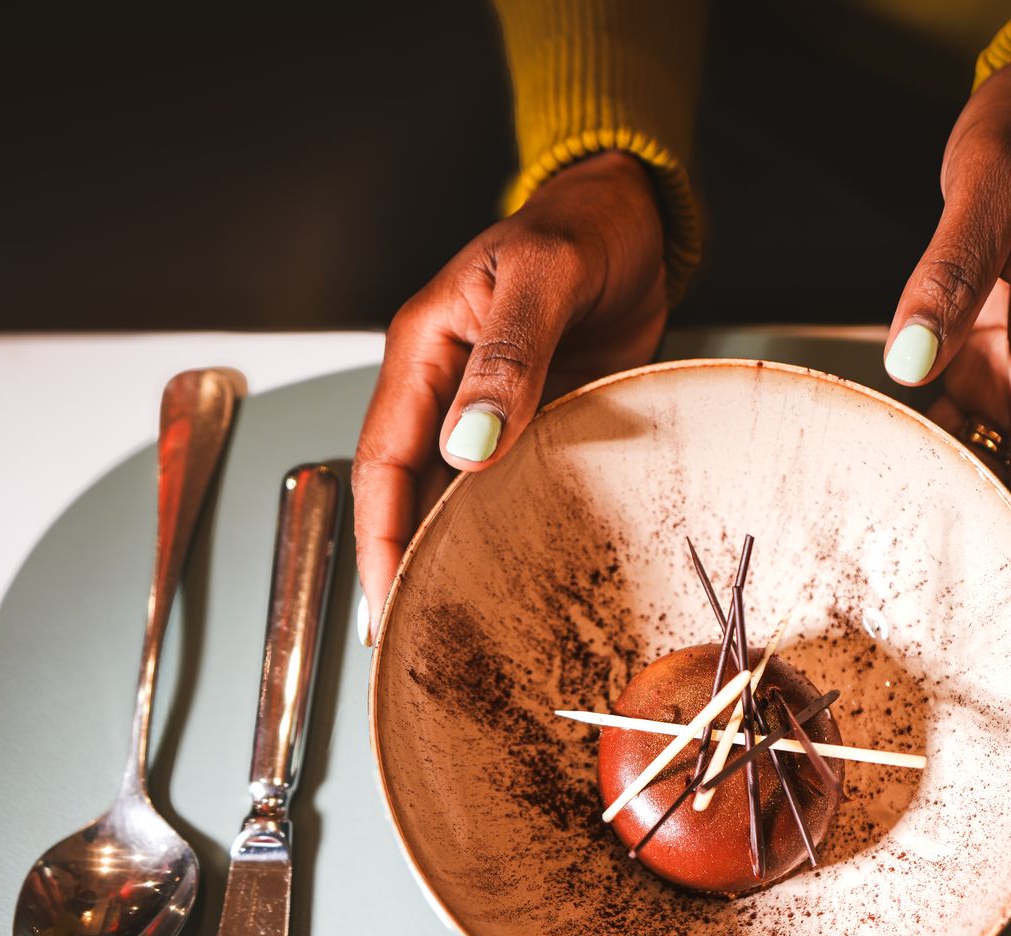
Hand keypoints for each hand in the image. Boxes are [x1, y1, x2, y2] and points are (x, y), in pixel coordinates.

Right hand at [353, 150, 667, 635]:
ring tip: (459, 627)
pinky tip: (518, 573)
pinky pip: (511, 489)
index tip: (385, 605)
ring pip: (456, 499)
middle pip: (409, 494)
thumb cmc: (581, 227)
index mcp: (424, 351)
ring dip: (454, 557)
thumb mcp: (542, 278)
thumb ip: (508, 358)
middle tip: (415, 643)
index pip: (382, 462)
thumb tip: (468, 446)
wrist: (631, 218)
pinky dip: (507, 532)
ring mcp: (492, 409)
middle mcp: (448, 388)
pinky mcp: (536, 422)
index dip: (379, 538)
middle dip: (404, 567)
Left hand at [884, 45, 1010, 587]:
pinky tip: (904, 494)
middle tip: (990, 614)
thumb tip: (909, 354)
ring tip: (941, 577)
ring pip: (1000, 453)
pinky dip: (942, 458)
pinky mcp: (983, 346)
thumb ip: (949, 269)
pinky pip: (964, 417)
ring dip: (981, 509)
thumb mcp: (990, 183)